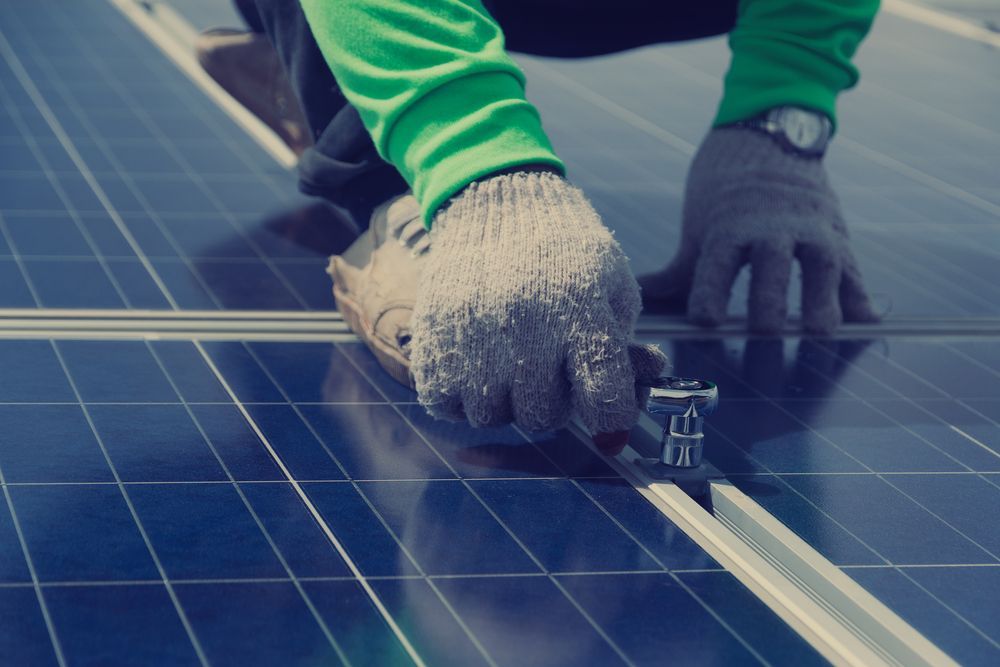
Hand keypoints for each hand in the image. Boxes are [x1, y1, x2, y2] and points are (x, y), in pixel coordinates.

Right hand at [410, 172, 666, 438]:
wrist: (496, 201)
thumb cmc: (563, 248)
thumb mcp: (611, 283)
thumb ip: (626, 344)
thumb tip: (643, 386)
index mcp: (579, 310)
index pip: (603, 397)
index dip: (612, 421)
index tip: (610, 430)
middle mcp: (525, 327)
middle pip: (542, 416)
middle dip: (553, 403)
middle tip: (549, 370)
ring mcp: (472, 334)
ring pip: (492, 416)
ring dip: (504, 401)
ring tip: (509, 362)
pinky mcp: (432, 338)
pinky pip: (446, 404)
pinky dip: (460, 396)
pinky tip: (475, 365)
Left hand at [638, 127, 879, 334]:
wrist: (769, 133)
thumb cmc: (723, 190)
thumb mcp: (699, 227)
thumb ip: (679, 271)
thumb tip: (640, 294)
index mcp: (728, 229)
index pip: (716, 267)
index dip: (709, 295)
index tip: (706, 321)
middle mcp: (771, 228)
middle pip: (770, 266)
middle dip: (768, 300)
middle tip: (766, 331)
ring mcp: (809, 229)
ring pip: (820, 264)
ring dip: (822, 298)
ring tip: (822, 330)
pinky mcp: (837, 233)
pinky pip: (852, 267)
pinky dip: (860, 294)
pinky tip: (865, 321)